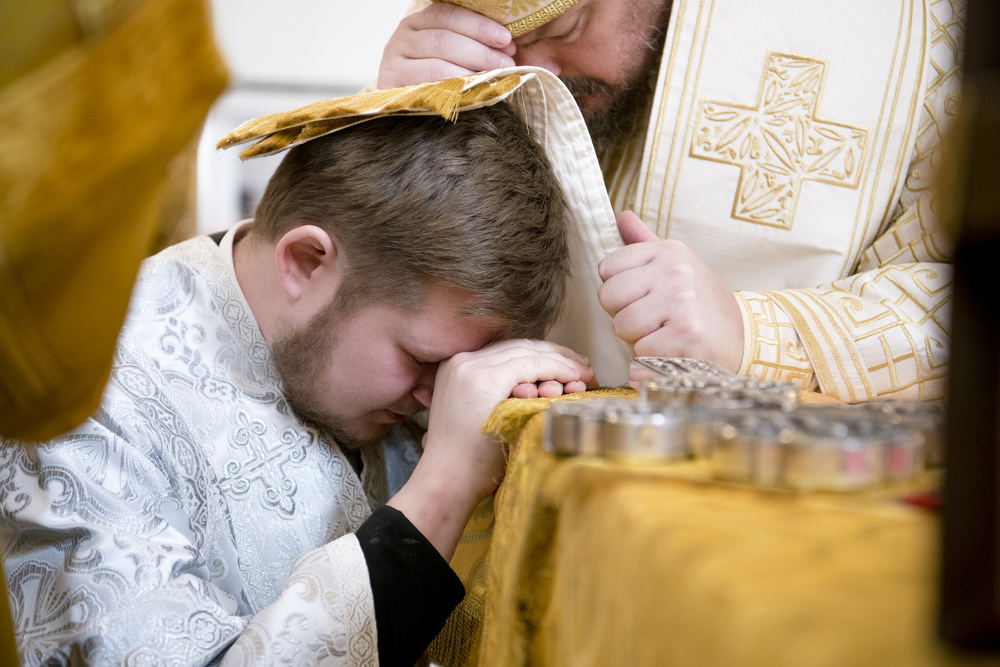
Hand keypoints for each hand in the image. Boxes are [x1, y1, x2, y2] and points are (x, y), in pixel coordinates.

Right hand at [378, 3, 515, 88]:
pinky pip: (428, 88)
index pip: (447, 14)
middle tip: (507, 62)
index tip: (507, 39)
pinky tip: (473, 93)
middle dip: (481, 51)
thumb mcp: (446, 54)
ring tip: (496, 77)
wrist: (399, 107)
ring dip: (471, 72)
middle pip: (444, 39)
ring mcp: (393, 62)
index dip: (479, 25)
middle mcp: (402, 37)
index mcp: (417, 22)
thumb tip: (508, 46)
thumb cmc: (431, 79)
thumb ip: (467, 44)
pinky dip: (454, 91)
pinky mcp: (392, 86)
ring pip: (437, 65)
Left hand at [387, 339, 592, 559]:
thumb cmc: (482, 464)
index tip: (588, 374)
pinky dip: (519, 361)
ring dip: (540, 356)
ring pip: (509, 348)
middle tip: (584, 367)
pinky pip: (495, 357)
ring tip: (568, 366)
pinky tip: (540, 369)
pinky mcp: (455, 370)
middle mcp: (466, 362)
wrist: (446, 478)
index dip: (564, 366)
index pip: (533, 361)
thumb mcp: (518, 424)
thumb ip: (541, 396)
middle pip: (522, 348)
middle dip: (557, 357)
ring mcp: (458, 364)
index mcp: (481, 376)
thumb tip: (572, 378)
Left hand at [598, 210, 744, 372]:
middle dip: (624, 314)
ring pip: (622, 326)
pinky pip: (639, 352)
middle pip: (608, 297)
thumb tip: (623, 216)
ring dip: (638, 338)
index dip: (620, 290)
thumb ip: (644, 242)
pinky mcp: (687, 336)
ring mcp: (682, 303)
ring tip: (666, 334)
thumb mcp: (678, 264)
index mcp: (669, 250)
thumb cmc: (701, 303)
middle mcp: (676, 272)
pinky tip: (675, 351)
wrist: (744, 337)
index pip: (607, 268)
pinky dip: (651, 360)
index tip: (644, 296)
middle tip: (654, 319)